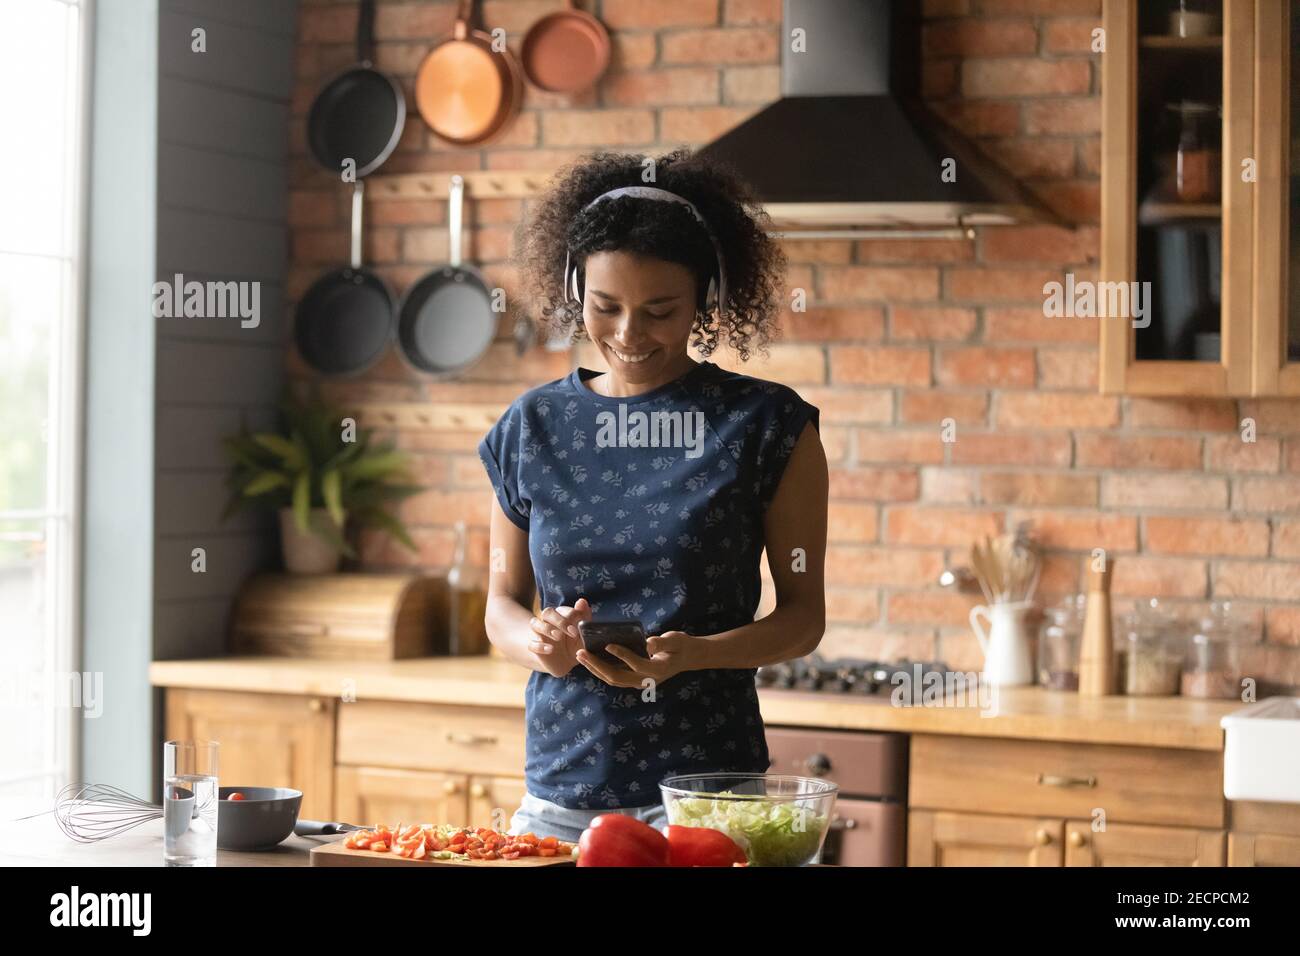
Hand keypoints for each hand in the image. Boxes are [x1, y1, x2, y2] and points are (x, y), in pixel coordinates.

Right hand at [528, 597, 591, 676]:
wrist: (564, 663)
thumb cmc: (574, 645)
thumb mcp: (582, 635)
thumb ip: (584, 618)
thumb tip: (582, 601)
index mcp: (561, 616)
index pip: (563, 610)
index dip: (571, 617)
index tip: (578, 629)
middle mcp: (548, 622)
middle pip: (547, 613)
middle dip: (559, 621)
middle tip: (571, 631)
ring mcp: (539, 633)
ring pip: (535, 624)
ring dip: (546, 628)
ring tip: (558, 636)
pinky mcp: (533, 646)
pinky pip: (531, 643)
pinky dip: (539, 646)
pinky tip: (550, 649)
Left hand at [577, 630, 698, 688]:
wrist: (686, 658)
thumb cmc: (681, 645)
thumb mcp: (675, 640)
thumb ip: (662, 643)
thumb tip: (648, 643)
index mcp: (658, 670)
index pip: (637, 664)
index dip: (622, 655)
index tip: (608, 644)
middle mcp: (647, 680)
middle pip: (618, 676)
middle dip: (598, 665)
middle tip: (582, 653)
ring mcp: (639, 683)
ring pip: (613, 679)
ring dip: (595, 669)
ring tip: (581, 657)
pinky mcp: (634, 680)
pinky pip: (614, 677)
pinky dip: (601, 670)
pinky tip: (590, 660)